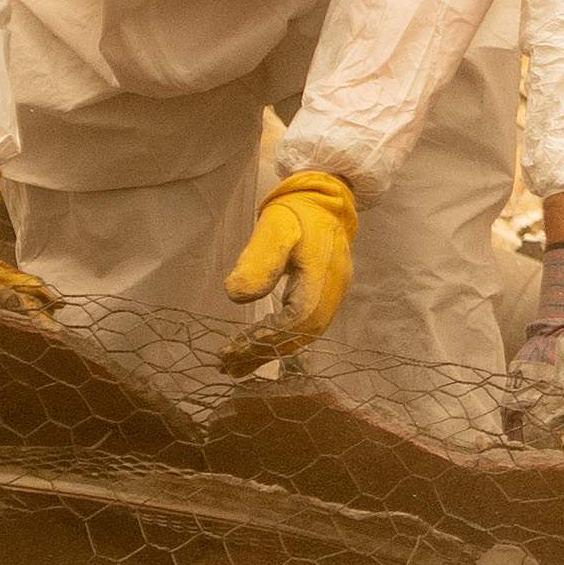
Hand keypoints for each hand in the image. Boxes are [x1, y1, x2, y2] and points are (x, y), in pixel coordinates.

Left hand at [223, 169, 357, 367]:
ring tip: (238, 365)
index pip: (297, 319)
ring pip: (305, 335)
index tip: (232, 347)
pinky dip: (282, 341)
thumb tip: (237, 296)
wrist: (325, 199)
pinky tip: (260, 348)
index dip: (266, 337)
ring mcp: (334, 294)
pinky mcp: (327, 295)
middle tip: (229, 365)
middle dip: (265, 352)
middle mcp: (334, 290)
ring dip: (272, 351)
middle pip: (302, 334)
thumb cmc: (296, 212)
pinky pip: (307, 327)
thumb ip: (258, 261)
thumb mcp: (274, 228)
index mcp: (323, 275)